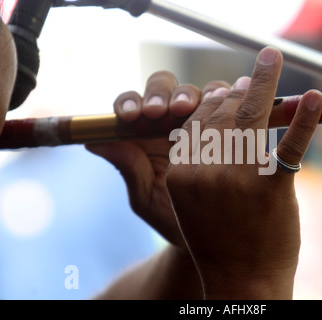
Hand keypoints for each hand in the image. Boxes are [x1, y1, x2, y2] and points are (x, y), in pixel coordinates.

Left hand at [86, 71, 229, 246]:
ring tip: (191, 109)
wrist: (209, 233)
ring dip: (194, 95)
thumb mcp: (146, 197)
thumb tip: (93, 142)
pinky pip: (227, 105)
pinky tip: (224, 110)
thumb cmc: (171, 217)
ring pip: (197, 91)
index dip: (130, 103)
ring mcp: (200, 120)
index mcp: (143, 135)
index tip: (130, 117)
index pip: (132, 105)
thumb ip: (127, 168)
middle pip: (165, 88)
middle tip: (162, 112)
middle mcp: (170, 121)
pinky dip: (225, 101)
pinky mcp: (227, 124)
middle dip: (163, 94)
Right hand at [166, 47, 321, 298]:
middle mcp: (203, 171)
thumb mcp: (186, 204)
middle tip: (254, 75)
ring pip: (248, 117)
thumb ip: (185, 166)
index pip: (195, 123)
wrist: (240, 282)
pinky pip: (289, 144)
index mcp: (179, 174)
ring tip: (270, 64)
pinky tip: (314, 98)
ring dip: (262, 87)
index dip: (214, 101)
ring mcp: (236, 177)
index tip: (231, 89)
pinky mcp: (270, 187)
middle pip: (220, 113)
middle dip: (237, 90)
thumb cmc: (216, 241)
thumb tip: (171, 133)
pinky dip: (305, 119)